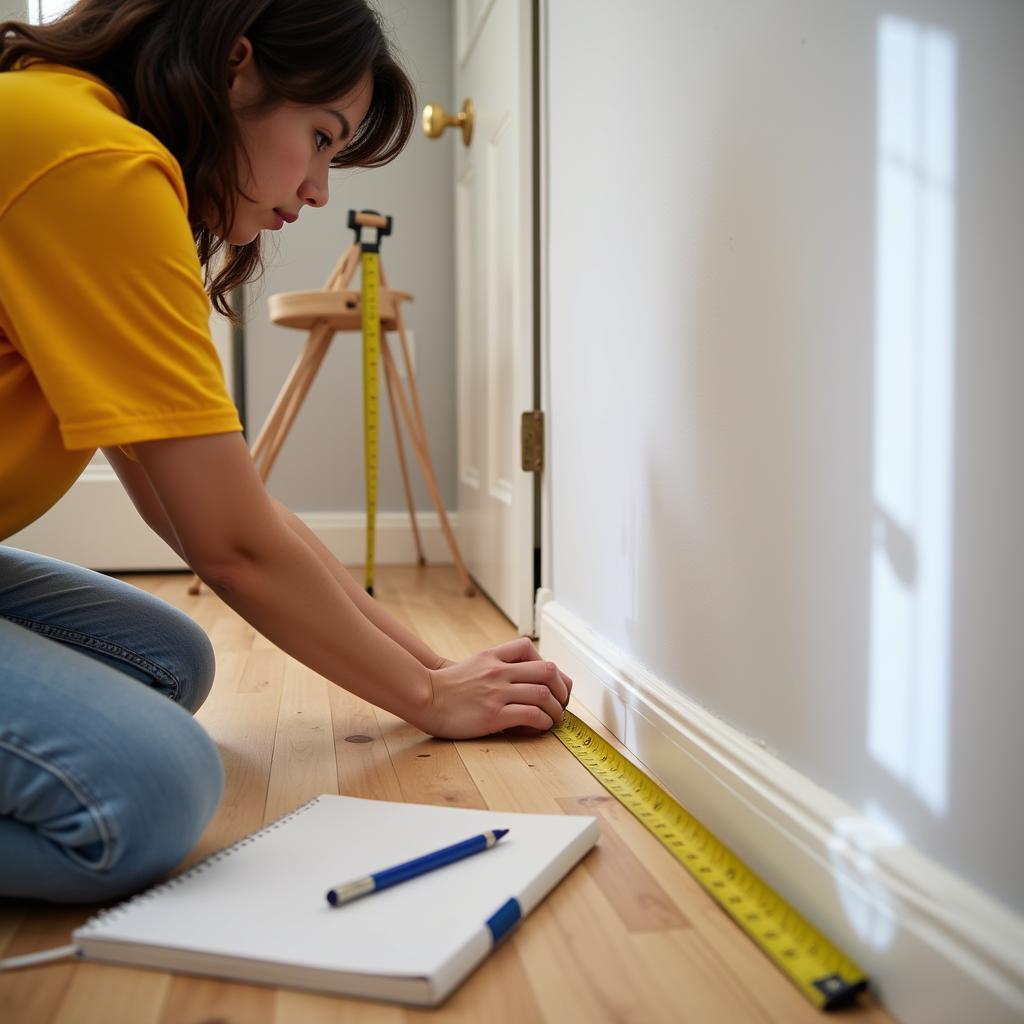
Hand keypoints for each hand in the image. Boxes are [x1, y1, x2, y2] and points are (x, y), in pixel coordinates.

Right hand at [417, 637, 572, 739]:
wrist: (425, 699)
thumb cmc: (448, 687)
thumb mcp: (474, 664)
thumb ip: (497, 665)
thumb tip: (523, 677)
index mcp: (493, 656)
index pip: (529, 648)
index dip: (546, 665)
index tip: (551, 682)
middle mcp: (498, 671)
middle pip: (547, 671)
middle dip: (561, 689)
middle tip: (561, 703)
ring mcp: (497, 692)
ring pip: (543, 694)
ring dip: (556, 709)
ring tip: (554, 719)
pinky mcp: (493, 715)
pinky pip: (531, 715)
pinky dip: (543, 722)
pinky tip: (539, 727)